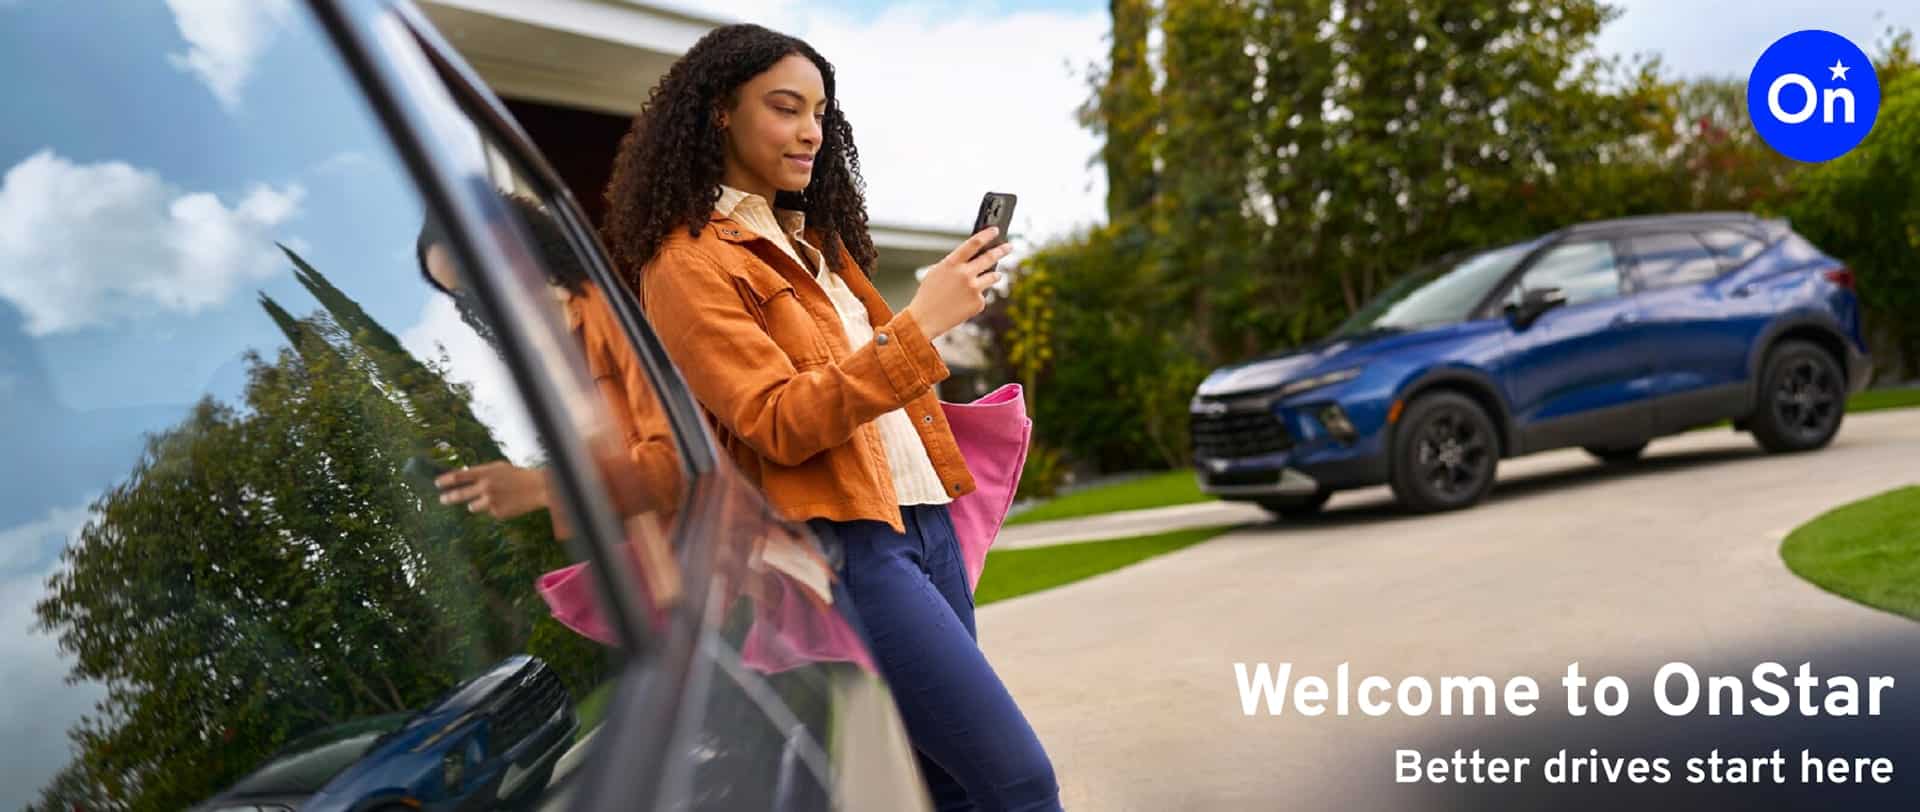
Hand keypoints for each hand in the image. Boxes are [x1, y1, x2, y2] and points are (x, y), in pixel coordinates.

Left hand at [436, 462, 550, 519]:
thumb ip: (481, 473)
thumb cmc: (517, 475)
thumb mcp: (498, 468)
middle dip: (448, 497)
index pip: (459, 476)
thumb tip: (463, 478)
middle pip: (460, 494)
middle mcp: (485, 487)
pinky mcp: (497, 513)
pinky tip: (507, 503)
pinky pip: (489, 512)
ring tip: (492, 498)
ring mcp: (490, 501)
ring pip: (472, 507)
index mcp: (485, 473)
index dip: (446, 480)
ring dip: (477, 504)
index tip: (437, 483)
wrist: (538, 488)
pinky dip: (494, 508)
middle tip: (442, 499)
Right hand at [905, 227, 1011, 338]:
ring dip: (995, 274)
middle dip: (1002, 250)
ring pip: (993, 276)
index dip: (987, 235)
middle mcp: (965, 274)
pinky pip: (983, 295)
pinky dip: (977, 297)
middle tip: (1009, 246)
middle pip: (990, 257)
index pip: (974, 243)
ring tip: (996, 275)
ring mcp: (974, 289)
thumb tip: (973, 257)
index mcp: (952, 263)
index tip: (995, 230)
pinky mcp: (978, 303)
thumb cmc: (929, 295)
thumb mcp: (937, 272)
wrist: (925, 319)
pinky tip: (965, 302)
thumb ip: (955, 263)